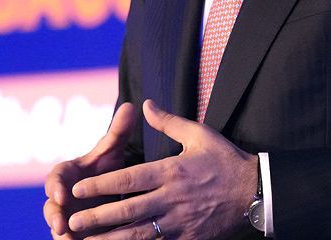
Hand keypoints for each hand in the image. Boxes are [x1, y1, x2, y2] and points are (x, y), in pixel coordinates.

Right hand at [44, 102, 139, 238]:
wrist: (107, 198)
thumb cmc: (106, 173)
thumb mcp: (112, 154)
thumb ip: (118, 133)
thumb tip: (131, 105)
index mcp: (65, 176)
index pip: (54, 179)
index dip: (55, 187)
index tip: (61, 195)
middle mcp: (60, 198)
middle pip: (50, 207)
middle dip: (54, 215)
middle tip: (59, 225)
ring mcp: (64, 218)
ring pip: (57, 227)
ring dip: (61, 233)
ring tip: (66, 238)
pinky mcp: (72, 235)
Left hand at [66, 99, 258, 239]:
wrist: (257, 192)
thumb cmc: (226, 160)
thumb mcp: (199, 134)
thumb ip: (169, 121)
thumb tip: (145, 104)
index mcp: (171, 171)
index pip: (128, 179)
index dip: (101, 184)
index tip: (79, 188)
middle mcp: (172, 198)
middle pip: (128, 210)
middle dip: (98, 217)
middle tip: (72, 221)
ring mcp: (180, 222)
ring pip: (139, 233)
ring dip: (111, 239)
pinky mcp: (189, 238)